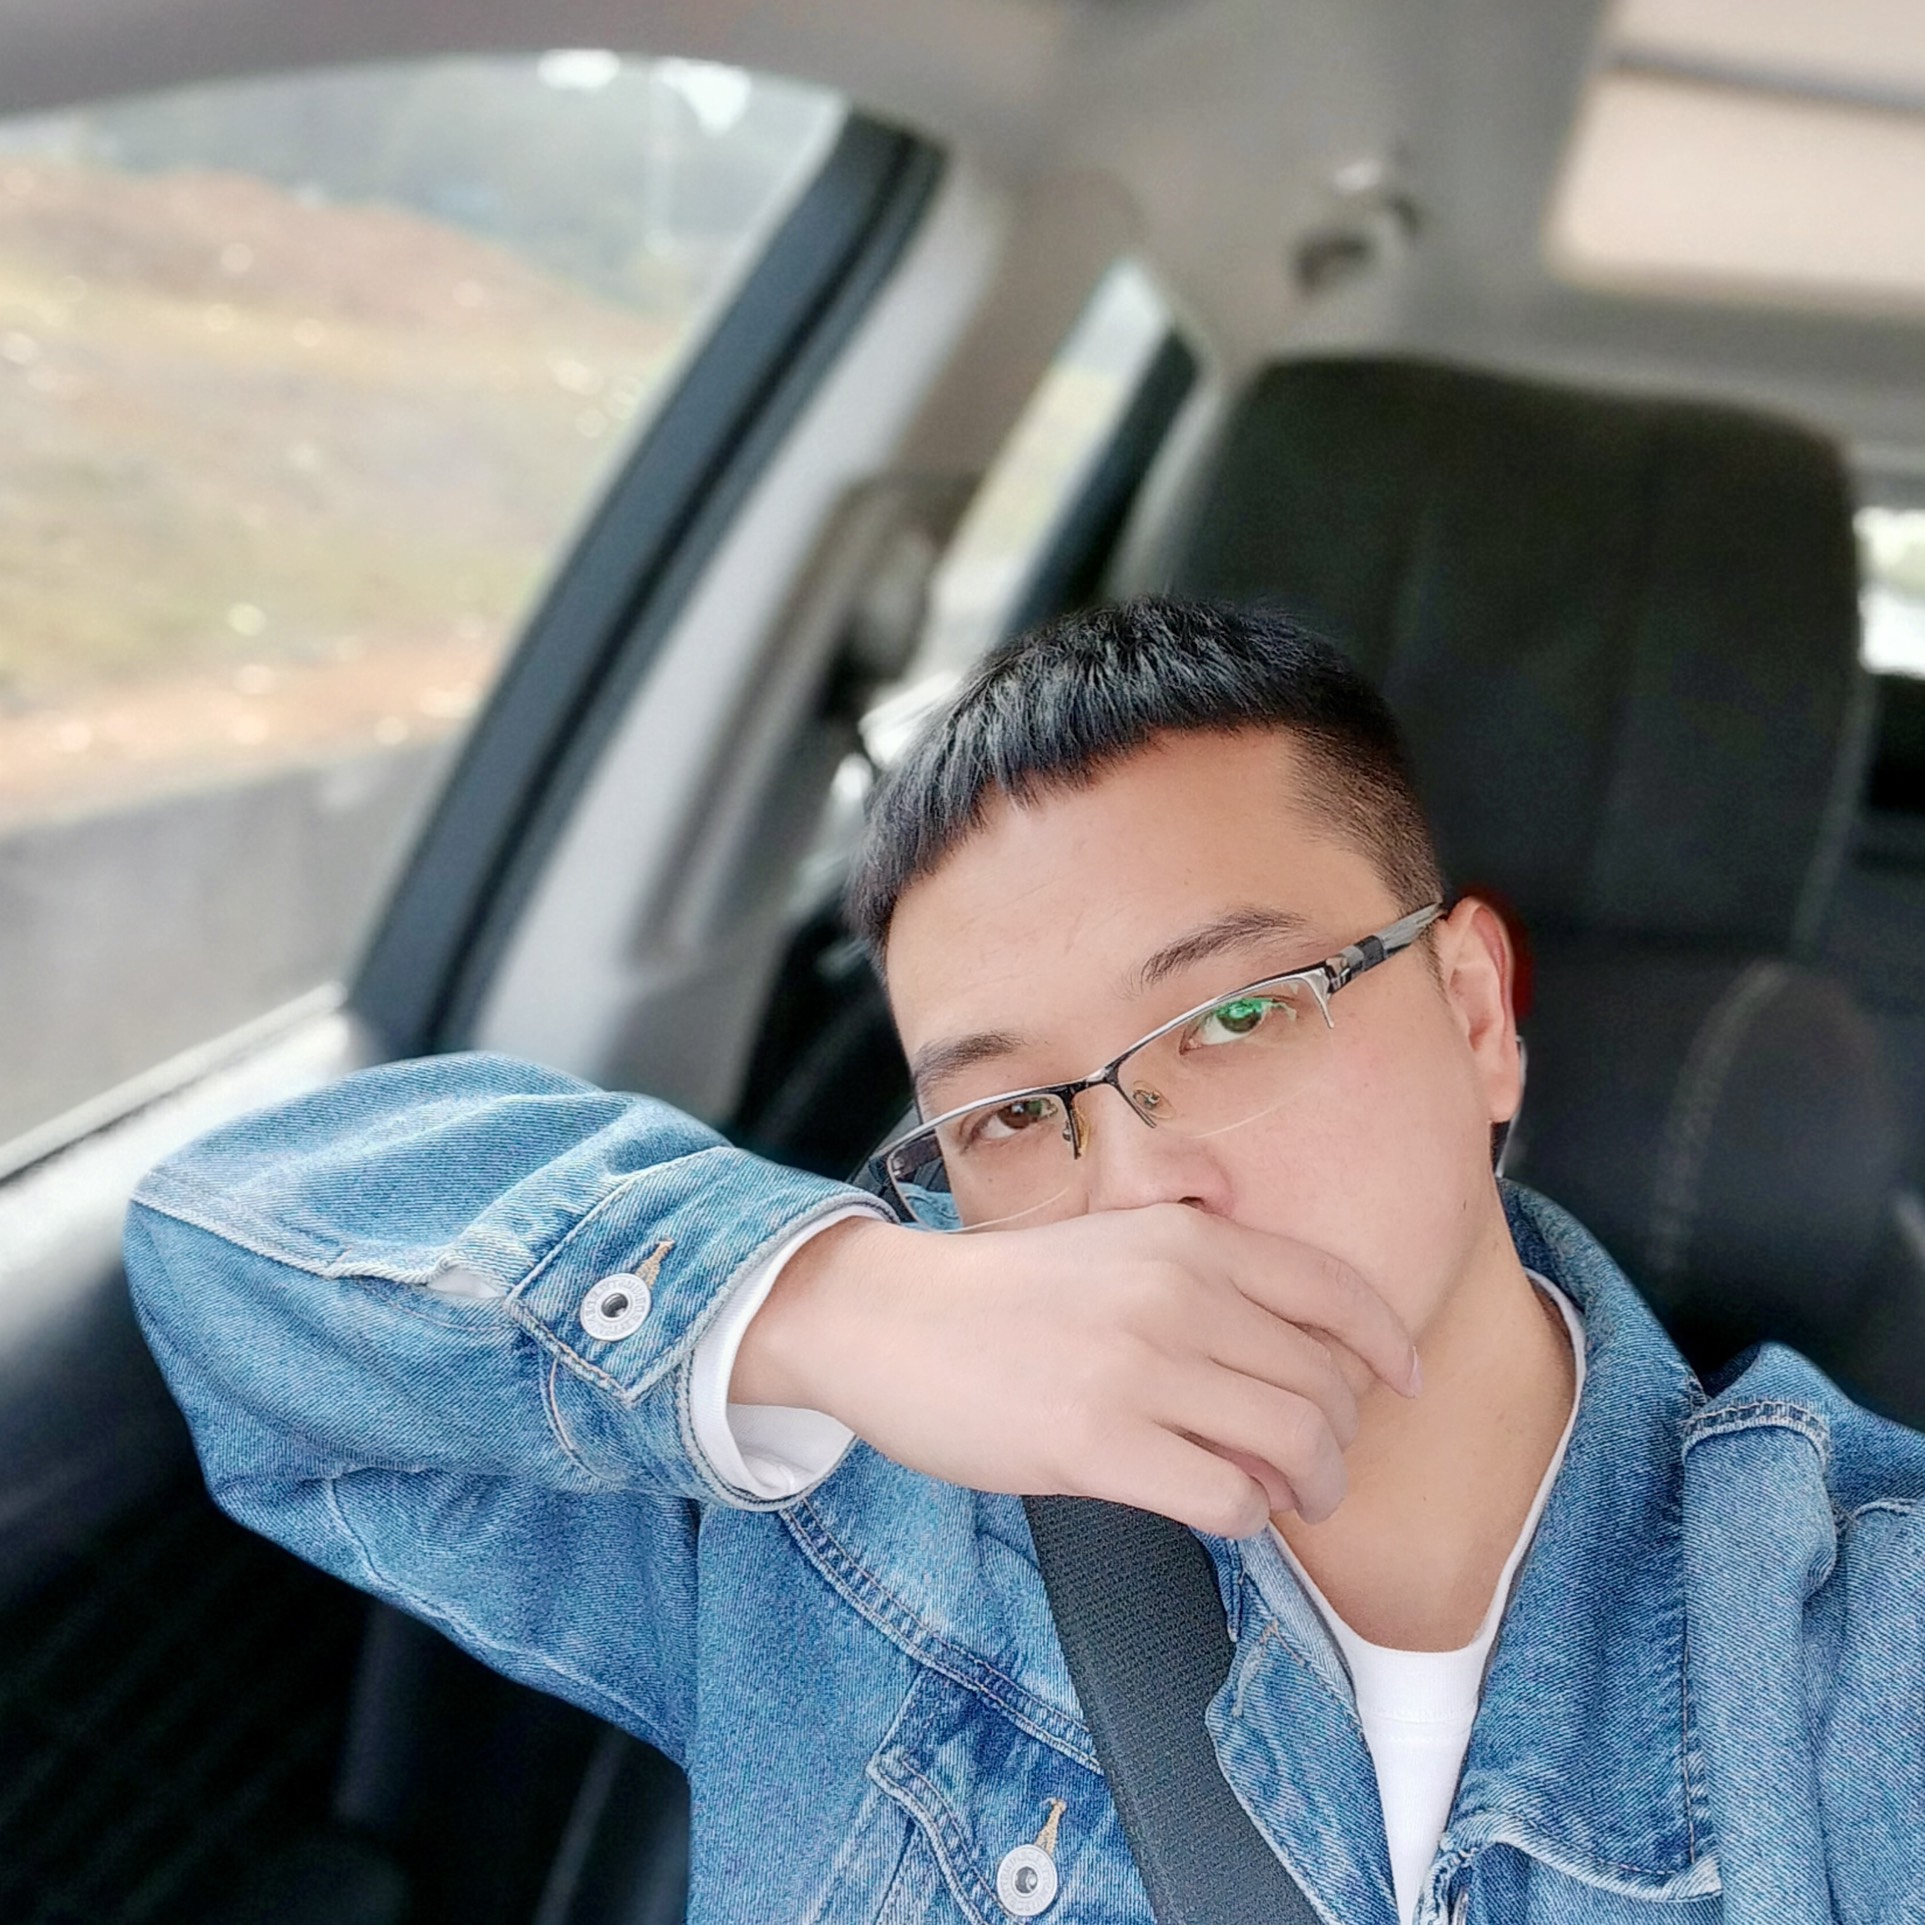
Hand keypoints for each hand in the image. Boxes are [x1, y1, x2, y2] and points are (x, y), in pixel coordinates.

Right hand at [732, 1204, 1420, 1537]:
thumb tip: (1292, 1360)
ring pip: (1294, 1443)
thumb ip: (1201, 1275)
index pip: (1334, 1290)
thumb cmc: (1000, 1294)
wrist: (890, 1319)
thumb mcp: (1113, 1246)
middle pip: (1325, 1382)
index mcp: (1187, 1240)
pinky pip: (1228, 1499)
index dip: (1387, 1344)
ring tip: (1287, 1499)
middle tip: (1321, 1468)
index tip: (1403, 1381)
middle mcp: (1178, 1295)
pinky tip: (1221, 1510)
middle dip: (1341, 1438)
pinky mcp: (1100, 1446)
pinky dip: (1246, 1517)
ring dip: (1311, 1486)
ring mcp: (1141, 1370)